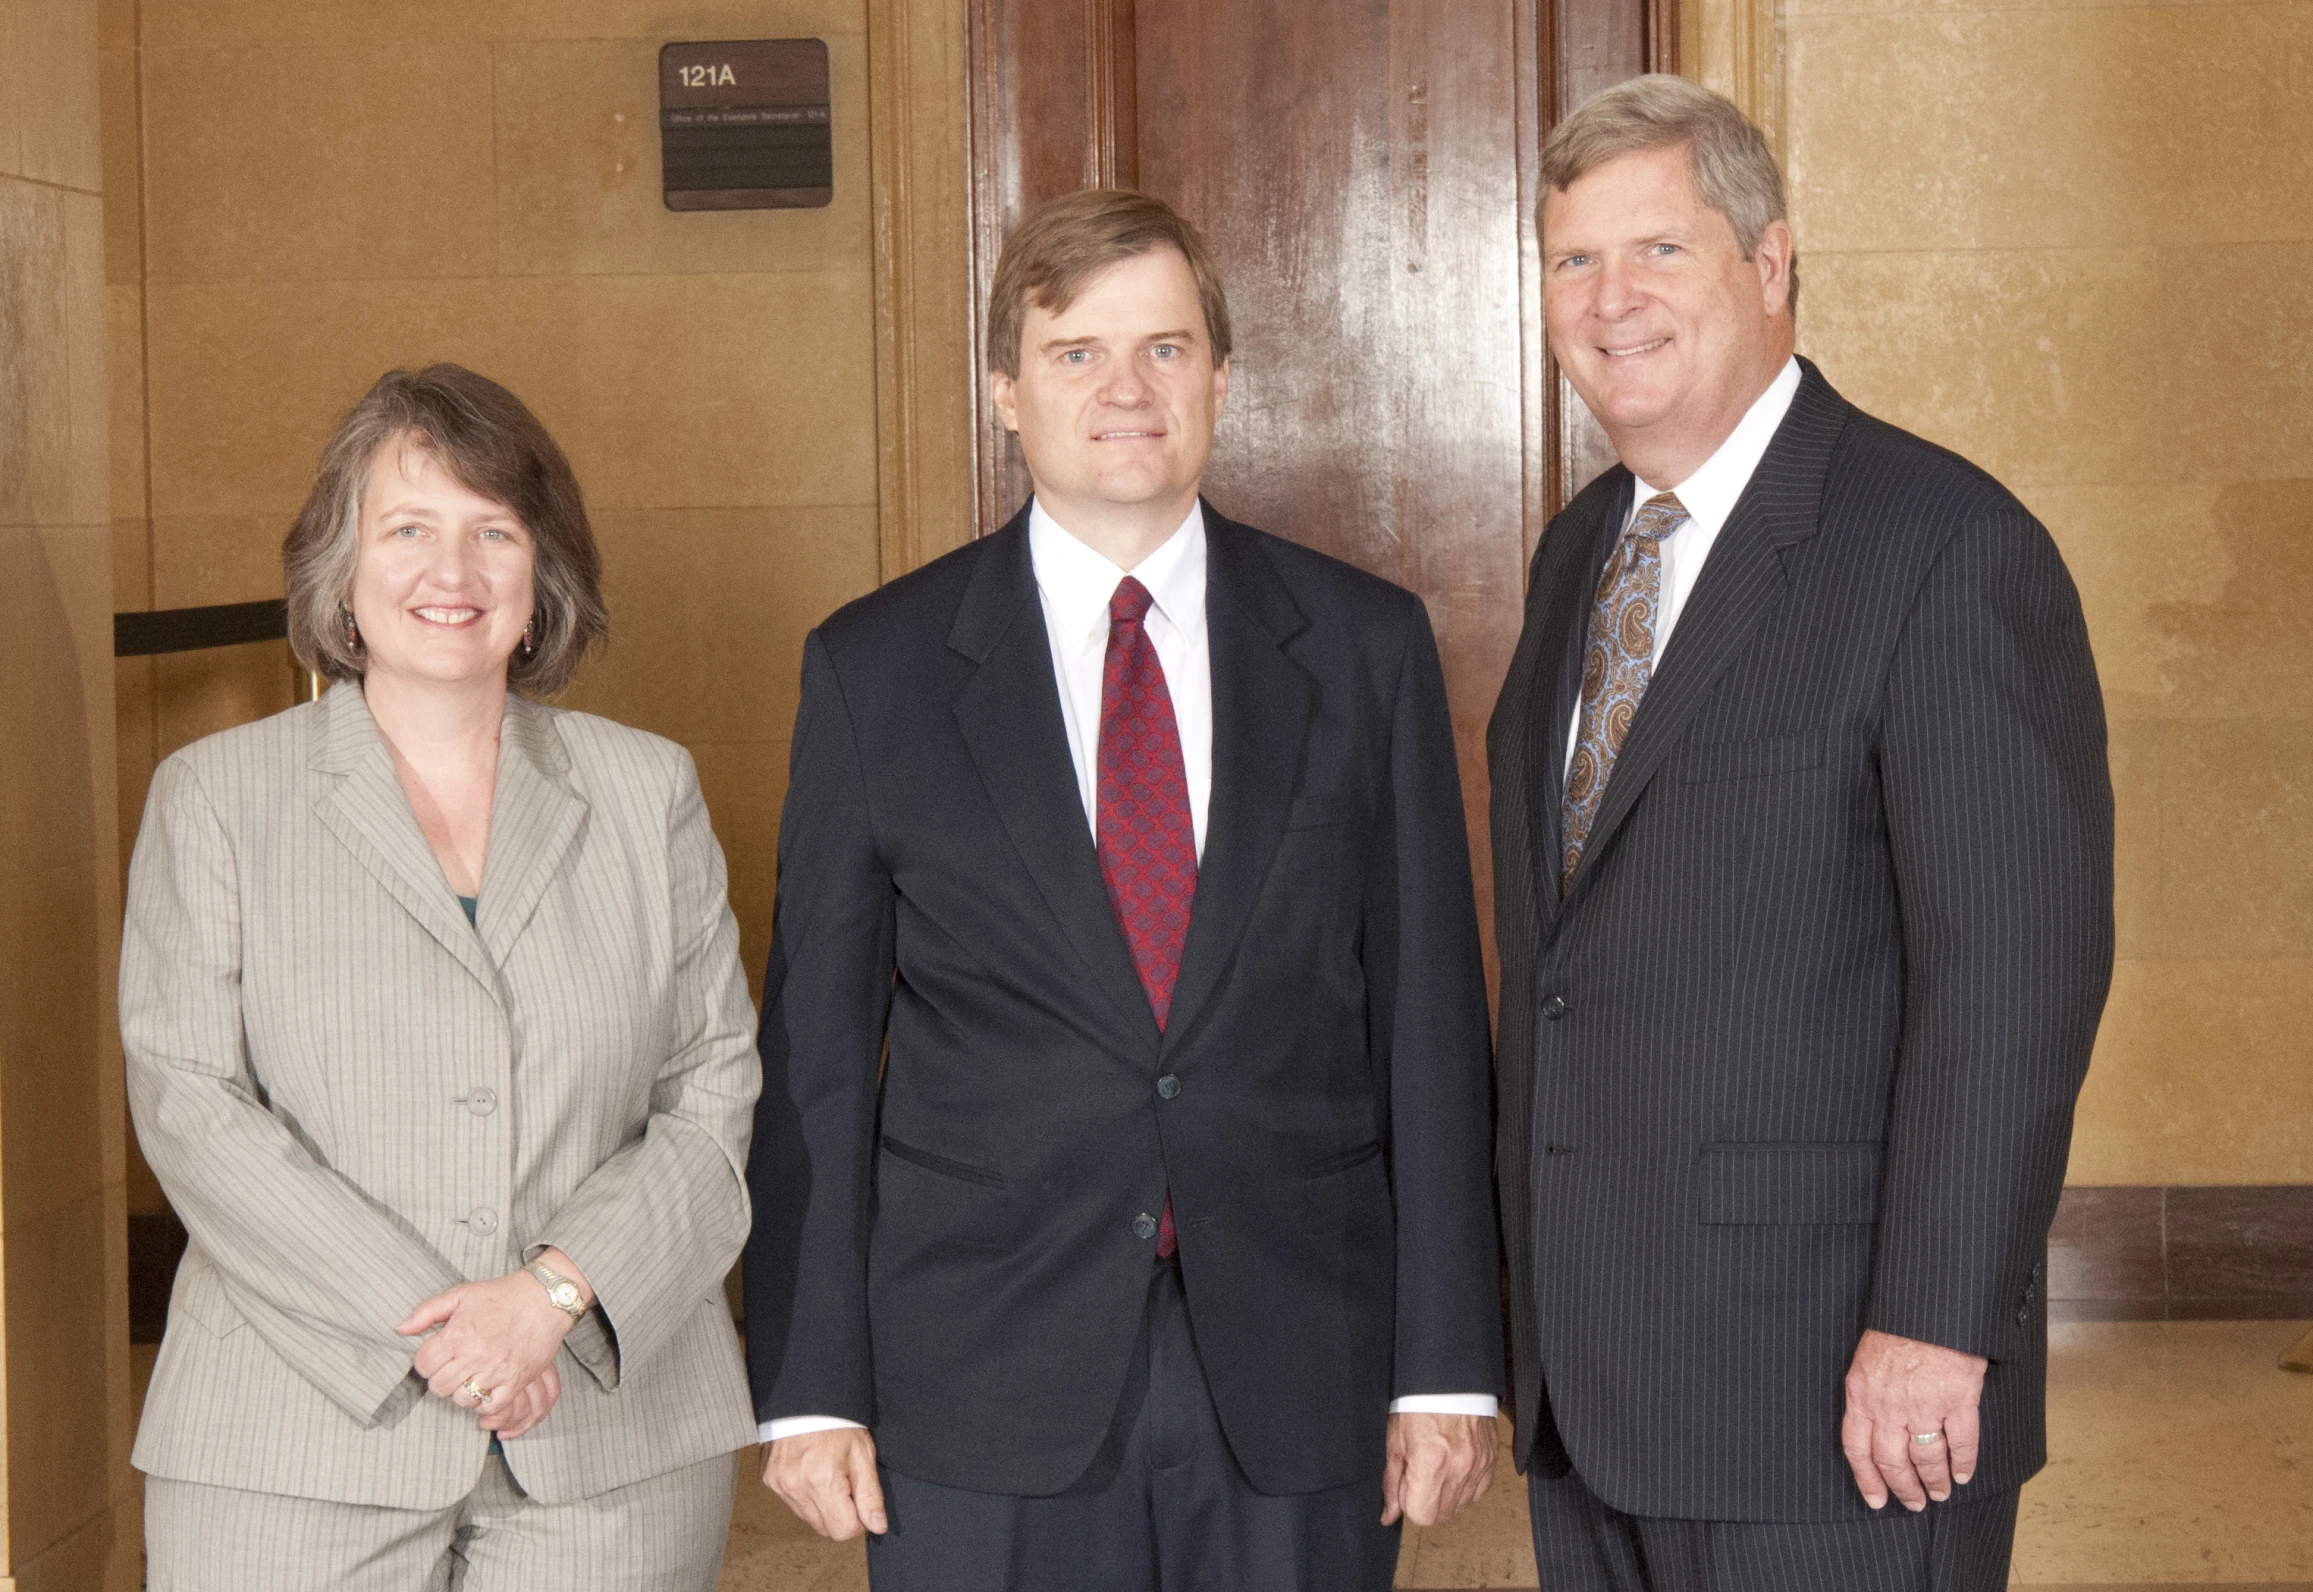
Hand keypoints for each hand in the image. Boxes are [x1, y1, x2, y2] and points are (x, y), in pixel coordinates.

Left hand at [399, 1252, 588, 1427]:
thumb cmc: (502, 1295)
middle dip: (441, 1379)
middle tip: (453, 1368)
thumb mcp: (461, 1294)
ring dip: (462, 1392)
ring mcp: (496, 1370)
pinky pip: (491, 1406)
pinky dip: (484, 1403)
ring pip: (462, 1400)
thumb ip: (427, 1312)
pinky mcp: (516, 1380)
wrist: (544, 1298)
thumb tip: (401, 1329)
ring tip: (469, 1378)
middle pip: (439, 1387)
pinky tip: (486, 1389)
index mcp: (457, 1334)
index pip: (423, 1365)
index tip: (437, 1356)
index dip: (426, 1362)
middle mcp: (474, 1355)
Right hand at [762, 1427, 887, 1539]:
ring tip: (827, 1473)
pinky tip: (811, 1470)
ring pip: (808, 1518)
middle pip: (825, 1528)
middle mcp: (797, 1487)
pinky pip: (792, 1503)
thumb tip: (877, 1526)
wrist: (806, 1397)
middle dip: (840, 1514)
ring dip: (822, 1505)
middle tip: (845, 1482)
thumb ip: (870, 1494)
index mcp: (823, 1481)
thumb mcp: (863, 1454)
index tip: (859, 1497)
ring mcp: (780, 1485)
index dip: (857, 1520)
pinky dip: (805, 1494)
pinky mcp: (769, 1480)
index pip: (843, 1531)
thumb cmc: (839, 1423)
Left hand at [1381, 1412, 1495, 1527]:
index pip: (1421, 1516)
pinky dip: (1465, 1486)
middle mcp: (1458, 1469)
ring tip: (1438, 1464)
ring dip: (1446, 1494)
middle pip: (1441, 1515)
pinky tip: (1454, 1464)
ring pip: (1460, 1506)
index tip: (1407, 1483)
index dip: (1410, 1502)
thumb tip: (1389, 1515)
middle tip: (1420, 1472)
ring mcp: (1479, 1466)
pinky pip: (1478, 1493)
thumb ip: (1392, 1482)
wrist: (1450, 1379)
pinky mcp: (1491, 1461)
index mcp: (1430, 1464)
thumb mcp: (1395, 1441)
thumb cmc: (1418, 1404)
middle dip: (1427, 1500)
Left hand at [1841, 1328, 1987, 1510]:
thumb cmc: (1898, 1327)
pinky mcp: (1958, 1399)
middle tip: (1914, 1502)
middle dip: (1904, 1488)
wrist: (1929, 1304)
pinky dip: (1963, 1464)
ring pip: (1926, 1459)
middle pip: (1892, 1461)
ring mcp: (1924, 1404)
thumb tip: (1872, 1425)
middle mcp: (1889, 1405)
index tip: (1876, 1499)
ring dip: (1934, 1481)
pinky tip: (1963, 1474)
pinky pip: (1961, 1443)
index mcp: (1862, 1393)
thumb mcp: (1867, 1358)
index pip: (1857, 1448)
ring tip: (1940, 1493)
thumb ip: (1868, 1392)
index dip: (1867, 1479)